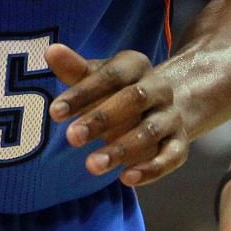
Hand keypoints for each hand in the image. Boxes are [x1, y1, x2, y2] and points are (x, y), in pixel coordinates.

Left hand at [47, 44, 188, 186]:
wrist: (160, 108)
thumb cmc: (116, 92)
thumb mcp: (96, 79)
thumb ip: (74, 70)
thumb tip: (51, 51)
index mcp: (137, 65)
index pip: (111, 76)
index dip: (83, 93)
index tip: (55, 113)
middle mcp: (158, 88)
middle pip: (133, 99)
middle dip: (101, 119)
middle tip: (71, 138)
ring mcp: (171, 116)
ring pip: (150, 131)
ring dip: (121, 149)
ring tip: (92, 165)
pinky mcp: (179, 143)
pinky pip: (171, 156)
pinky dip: (151, 169)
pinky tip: (126, 179)